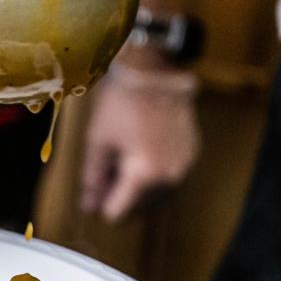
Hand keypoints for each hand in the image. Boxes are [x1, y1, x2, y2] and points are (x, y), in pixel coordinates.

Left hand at [80, 66, 200, 222]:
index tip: (96, 191)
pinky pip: (169, 176)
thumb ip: (93, 178)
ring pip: (155, 193)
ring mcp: (184, 165)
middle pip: (138, 205)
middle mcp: (169, 174)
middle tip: (110, 167)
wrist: (156, 70)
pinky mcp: (192, 154)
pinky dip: (155, 171)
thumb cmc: (122, 102)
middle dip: (121, 193)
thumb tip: (88, 206)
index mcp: (144, 173)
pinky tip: (144, 149)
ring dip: (139, 185)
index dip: (103, 204)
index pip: (119, 210)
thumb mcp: (98, 141)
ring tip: (126, 156)